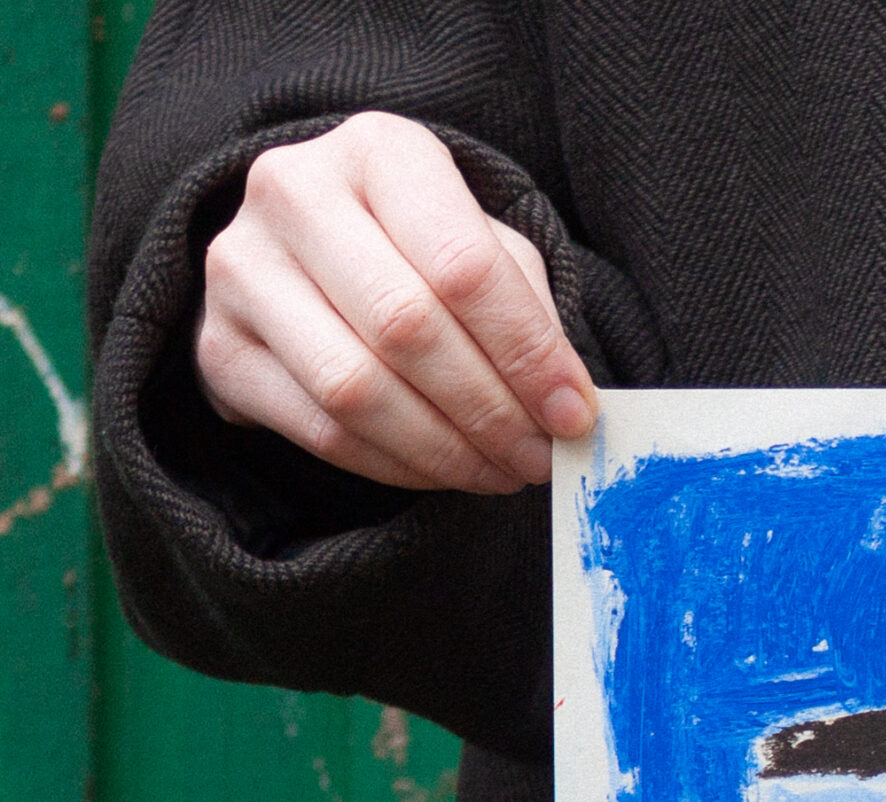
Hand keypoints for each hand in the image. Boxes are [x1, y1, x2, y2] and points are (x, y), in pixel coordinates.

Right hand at [196, 111, 596, 494]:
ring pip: (357, 390)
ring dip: (446, 452)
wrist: (314, 260)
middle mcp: (292, 192)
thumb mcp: (492, 253)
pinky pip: (321, 432)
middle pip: (407, 330)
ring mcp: (241, 268)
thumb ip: (533, 317)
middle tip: (539, 459)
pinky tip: (442, 471)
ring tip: (500, 473)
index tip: (574, 416)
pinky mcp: (218, 347)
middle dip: (490, 413)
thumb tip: (570, 411)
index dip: (527, 355)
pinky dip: (397, 469)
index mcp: (379, 151)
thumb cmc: (427, 253)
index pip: (463, 266)